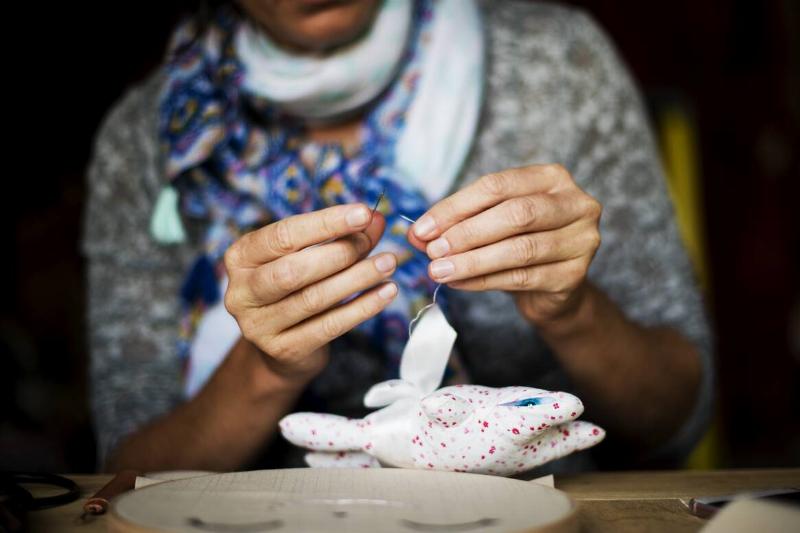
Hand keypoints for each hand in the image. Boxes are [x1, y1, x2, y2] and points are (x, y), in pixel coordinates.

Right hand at [224, 204, 397, 381]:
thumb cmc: (296, 288)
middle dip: (340, 253)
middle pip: (294, 270)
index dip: (326, 223)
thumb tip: (375, 219)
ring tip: (388, 264)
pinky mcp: (283, 350)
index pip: (284, 235)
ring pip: (314, 299)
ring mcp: (258, 325)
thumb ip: (341, 237)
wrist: (281, 347)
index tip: (363, 213)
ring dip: (357, 279)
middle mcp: (241, 292)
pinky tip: (386, 292)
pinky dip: (362, 307)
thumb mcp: (310, 256)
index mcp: (241, 257)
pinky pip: (329, 326)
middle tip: (373, 244)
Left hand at [408, 164, 601, 323]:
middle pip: (515, 214)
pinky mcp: (575, 274)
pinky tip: (459, 283)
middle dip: (466, 233)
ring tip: (439, 270)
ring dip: (472, 261)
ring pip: (520, 249)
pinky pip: (522, 277)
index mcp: (552, 177)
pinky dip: (484, 280)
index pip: (498, 186)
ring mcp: (581, 239)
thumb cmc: (517, 243)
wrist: (552, 287)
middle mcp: (575, 203)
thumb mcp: (489, 224)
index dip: (456, 207)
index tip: (422, 228)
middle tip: (432, 251)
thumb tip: (417, 233)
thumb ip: (456, 223)